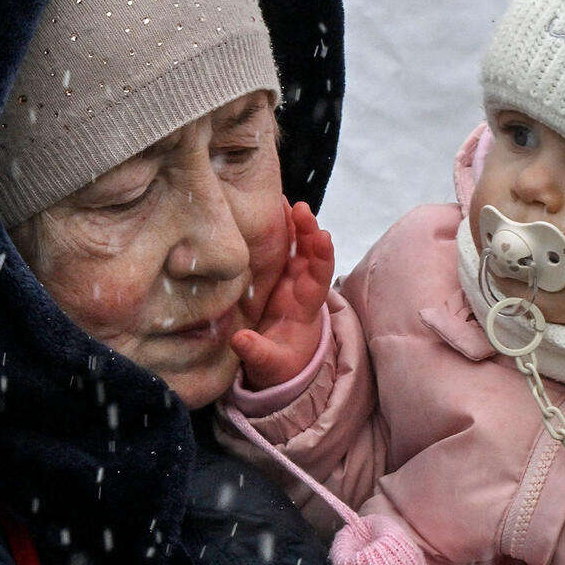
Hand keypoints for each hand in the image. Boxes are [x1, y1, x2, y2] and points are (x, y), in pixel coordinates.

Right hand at [230, 201, 333, 389]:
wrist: (275, 366)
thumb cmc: (278, 366)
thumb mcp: (269, 365)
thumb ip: (257, 354)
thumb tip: (241, 340)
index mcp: (305, 307)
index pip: (320, 278)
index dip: (323, 257)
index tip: (323, 236)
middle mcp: (300, 287)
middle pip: (309, 255)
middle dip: (308, 230)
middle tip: (300, 207)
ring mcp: (287, 279)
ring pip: (293, 247)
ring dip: (290, 223)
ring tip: (281, 198)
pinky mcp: (271, 276)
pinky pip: (275, 249)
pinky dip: (273, 230)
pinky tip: (262, 211)